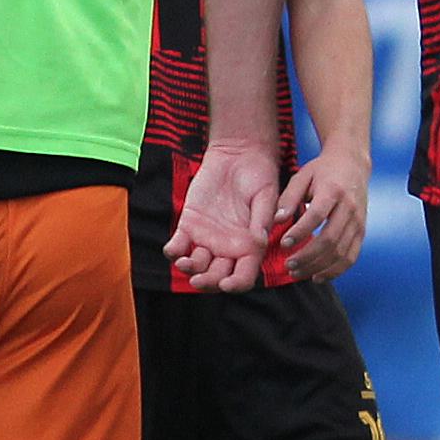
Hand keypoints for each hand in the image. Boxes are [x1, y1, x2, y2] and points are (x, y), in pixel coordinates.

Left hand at [169, 135, 283, 291]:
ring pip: (196, 265)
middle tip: (199, 279)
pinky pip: (178, 245)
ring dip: (189, 269)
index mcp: (250, 246)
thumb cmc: (259, 175)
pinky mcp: (189, 225)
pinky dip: (173, 251)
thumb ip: (262, 219)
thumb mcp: (266, 196)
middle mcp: (228, 247)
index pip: (244, 276)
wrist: (238, 155)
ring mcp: (207, 238)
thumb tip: (260, 240)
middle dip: (208, 282)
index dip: (236, 284)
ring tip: (184, 262)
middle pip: (217, 276)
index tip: (227, 284)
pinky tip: (173, 250)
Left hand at [271, 148, 369, 283]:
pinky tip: (318, 277)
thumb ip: (288, 198)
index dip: (300, 232)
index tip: (283, 243)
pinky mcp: (362, 231)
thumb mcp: (302, 176)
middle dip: (307, 257)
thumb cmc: (323, 171)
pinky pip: (351, 256)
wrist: (353, 164)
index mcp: (333, 191)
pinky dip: (335, 271)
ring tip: (297, 273)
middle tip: (288, 266)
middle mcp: (349, 208)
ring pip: (341, 252)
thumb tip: (276, 220)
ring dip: (318, 267)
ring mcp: (358, 221)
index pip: (317, 216)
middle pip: (330, 239)